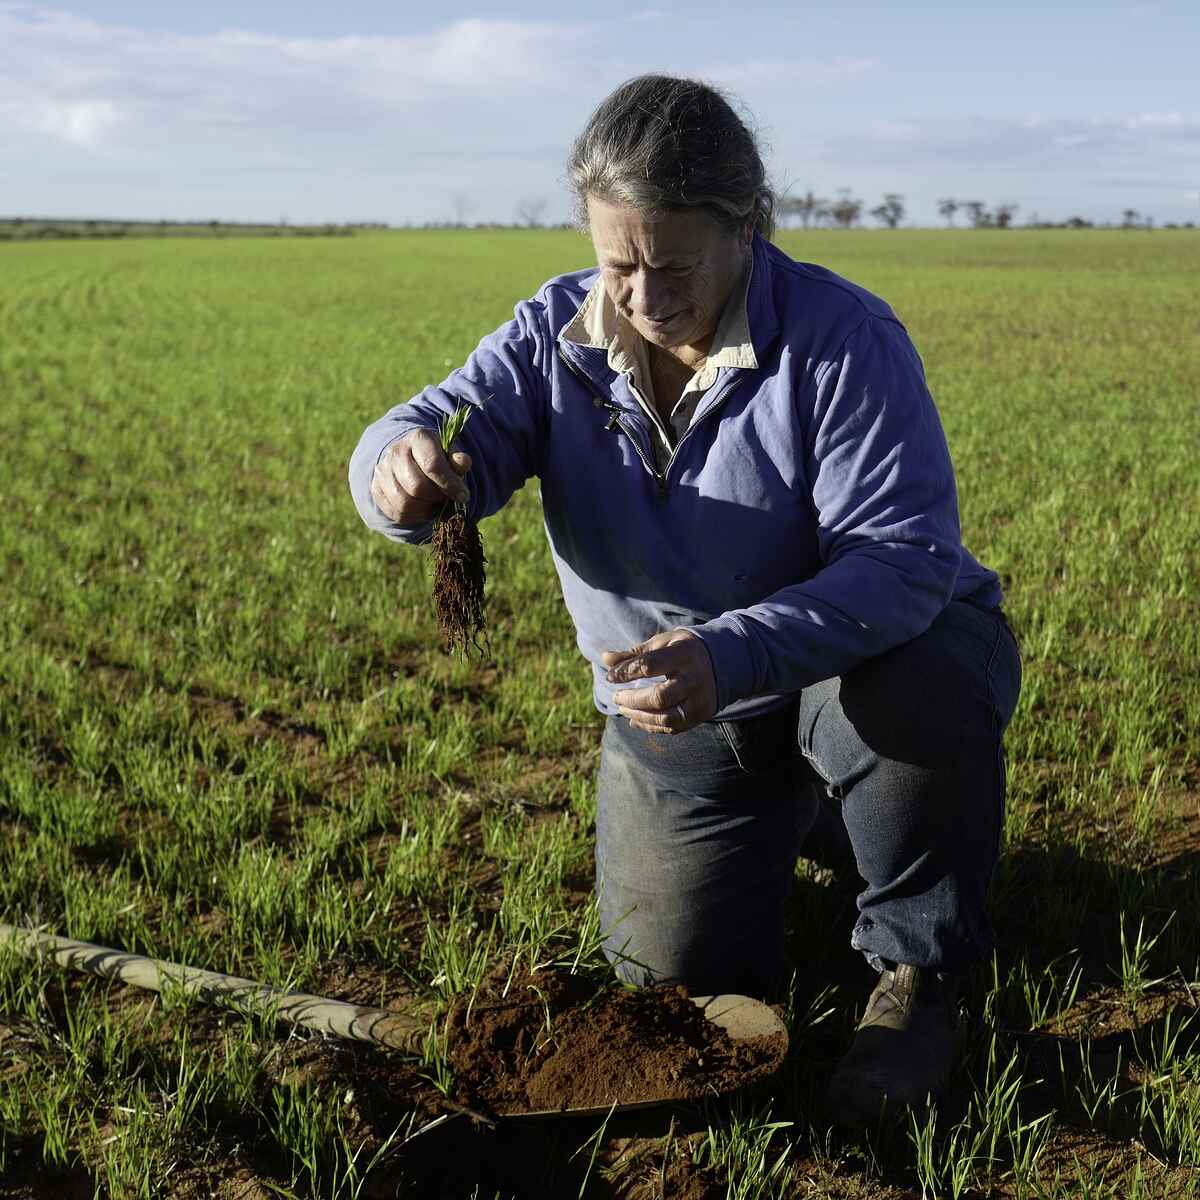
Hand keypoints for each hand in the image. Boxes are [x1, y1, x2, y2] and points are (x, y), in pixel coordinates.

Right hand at [370, 429, 471, 525]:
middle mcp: (396, 451)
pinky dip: (414, 516)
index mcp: (419, 437)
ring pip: (404, 502)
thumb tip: (463, 462)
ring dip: (425, 509)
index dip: (449, 484)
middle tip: (444, 497)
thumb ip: (458, 461)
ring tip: (434, 503)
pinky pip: (396, 512)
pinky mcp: (376, 488)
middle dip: (436, 497)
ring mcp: (383, 470)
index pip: (432, 465)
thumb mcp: (450, 456)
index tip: (463, 496)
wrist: (409, 458)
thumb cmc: (436, 458)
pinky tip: (423, 508)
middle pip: (417, 486)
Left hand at [602, 630, 717, 733]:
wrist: (723, 661)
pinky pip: (673, 727)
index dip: (626, 672)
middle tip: (616, 697)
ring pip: (666, 717)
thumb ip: (634, 654)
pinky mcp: (701, 714)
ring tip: (623, 708)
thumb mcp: (661, 644)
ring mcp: (699, 700)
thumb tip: (605, 658)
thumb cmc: (683, 650)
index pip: (650, 666)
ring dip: (639, 716)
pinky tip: (635, 719)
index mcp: (683, 655)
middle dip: (632, 700)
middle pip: (659, 697)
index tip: (610, 677)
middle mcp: (694, 679)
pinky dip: (651, 726)